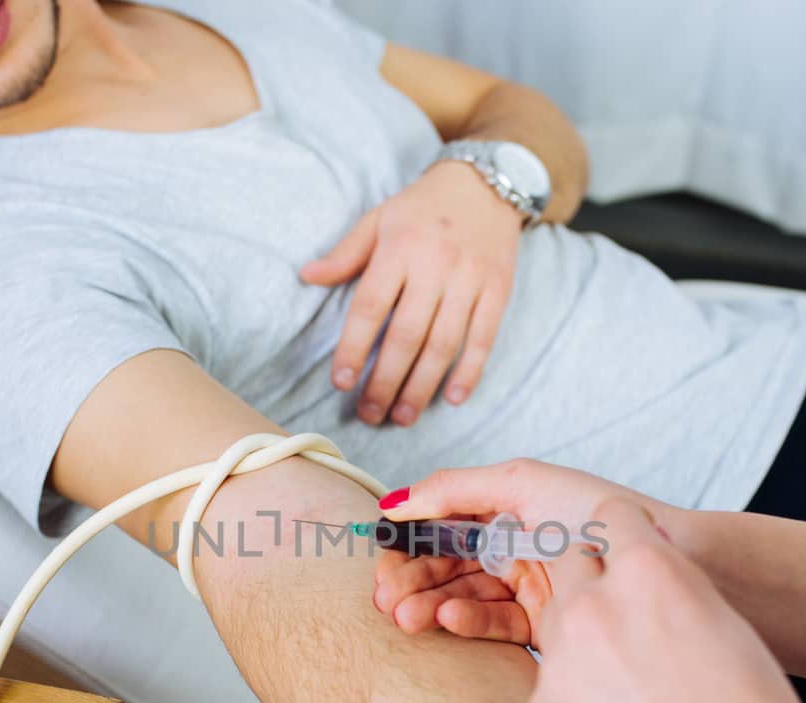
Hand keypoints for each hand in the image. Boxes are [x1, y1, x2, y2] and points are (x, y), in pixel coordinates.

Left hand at [302, 162, 520, 425]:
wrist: (488, 183)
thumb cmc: (423, 206)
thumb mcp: (379, 219)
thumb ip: (346, 254)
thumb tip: (307, 276)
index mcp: (399, 247)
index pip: (370, 306)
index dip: (353, 348)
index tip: (341, 383)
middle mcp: (435, 264)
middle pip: (406, 335)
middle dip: (386, 380)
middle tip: (371, 413)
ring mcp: (470, 279)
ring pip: (443, 343)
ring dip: (421, 386)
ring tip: (403, 416)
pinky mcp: (498, 290)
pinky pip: (483, 338)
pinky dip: (469, 371)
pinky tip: (451, 398)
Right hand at [373, 460, 676, 647]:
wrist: (667, 557)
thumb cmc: (597, 512)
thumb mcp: (522, 482)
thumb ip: (454, 489)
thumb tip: (392, 501)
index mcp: (505, 510)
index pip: (439, 530)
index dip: (407, 547)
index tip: (383, 564)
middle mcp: (513, 546)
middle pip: (445, 567)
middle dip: (411, 582)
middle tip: (386, 600)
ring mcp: (529, 586)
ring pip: (463, 597)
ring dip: (430, 605)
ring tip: (407, 617)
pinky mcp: (545, 624)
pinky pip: (494, 624)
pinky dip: (466, 621)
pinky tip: (448, 620)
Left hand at [526, 498, 805, 702]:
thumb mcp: (732, 634)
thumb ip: (680, 593)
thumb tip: (651, 576)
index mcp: (653, 574)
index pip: (612, 516)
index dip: (624, 539)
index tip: (627, 555)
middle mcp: (595, 605)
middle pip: (570, 564)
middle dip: (596, 584)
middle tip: (630, 627)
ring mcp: (560, 661)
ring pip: (558, 625)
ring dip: (584, 641)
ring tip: (634, 691)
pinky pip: (552, 686)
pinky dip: (577, 700)